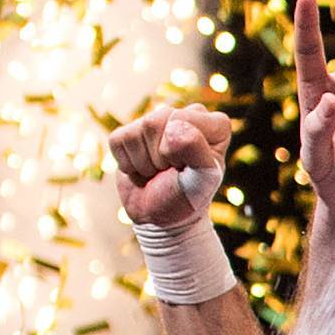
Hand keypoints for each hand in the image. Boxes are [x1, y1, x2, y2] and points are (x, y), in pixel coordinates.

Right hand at [108, 102, 231, 229]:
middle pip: (155, 122)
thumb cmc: (186, 199)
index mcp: (215, 125)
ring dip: (144, 162)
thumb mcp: (201, 182)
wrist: (162, 219)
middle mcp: (186, 116)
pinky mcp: (129, 133)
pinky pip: (118, 140)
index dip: (179, 150)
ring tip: (157, 172)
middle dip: (160, 157)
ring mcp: (157, 121)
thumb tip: (172, 126)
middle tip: (170, 172)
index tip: (187, 168)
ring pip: (138, 130)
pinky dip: (128, 164)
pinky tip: (143, 170)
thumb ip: (196, 151)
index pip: (183, 121)